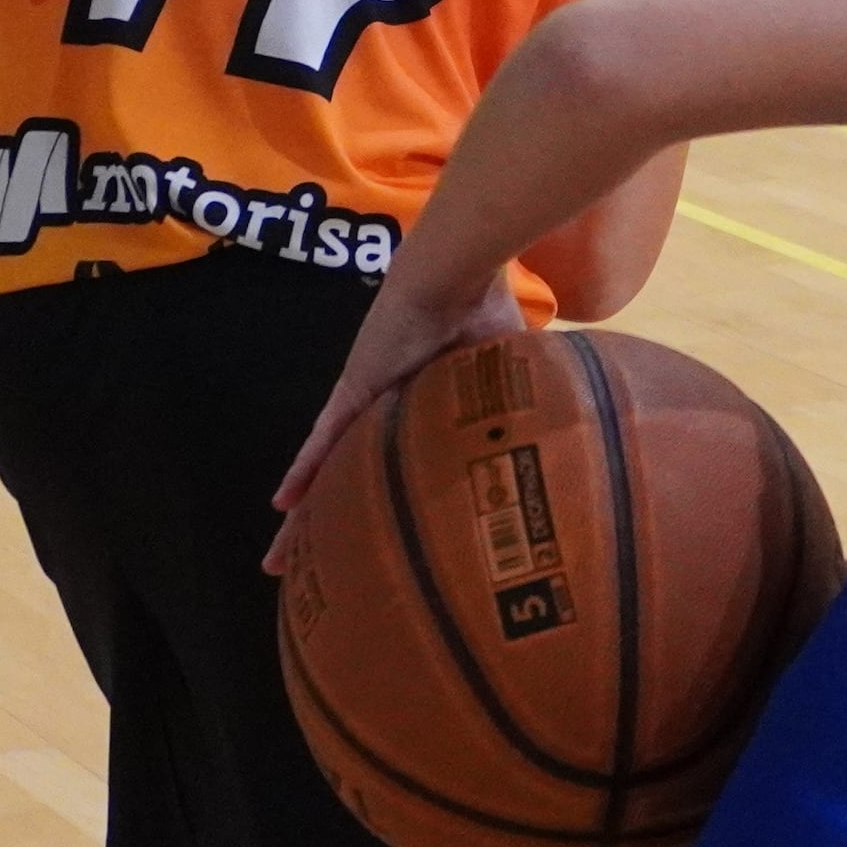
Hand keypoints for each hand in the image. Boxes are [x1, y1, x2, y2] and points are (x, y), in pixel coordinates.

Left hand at [263, 266, 529, 572]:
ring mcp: (365, 402)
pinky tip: (282, 505)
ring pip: (327, 472)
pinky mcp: (354, 390)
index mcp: (420, 412)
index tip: (377, 545)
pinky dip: (305, 471)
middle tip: (307, 573)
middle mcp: (385, 412)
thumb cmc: (489, 313)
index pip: (395, 470)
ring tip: (279, 563)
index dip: (384, 505)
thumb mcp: (510, 378)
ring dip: (305, 517)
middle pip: (351, 482)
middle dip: (330, 529)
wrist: (458, 273)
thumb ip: (520, 412)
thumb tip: (567, 446)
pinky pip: (323, 440)